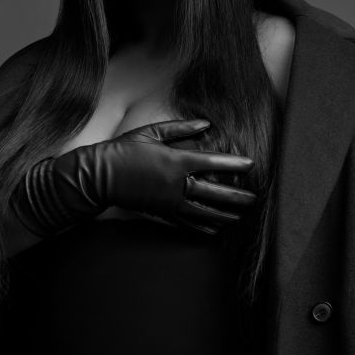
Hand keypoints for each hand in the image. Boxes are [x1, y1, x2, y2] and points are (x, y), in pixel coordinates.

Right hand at [10, 118, 256, 237]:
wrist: (100, 176)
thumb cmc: (124, 150)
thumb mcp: (151, 132)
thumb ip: (180, 128)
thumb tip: (206, 124)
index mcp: (176, 161)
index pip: (213, 162)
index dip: (234, 164)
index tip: (251, 165)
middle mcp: (177, 184)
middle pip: (215, 193)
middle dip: (236, 197)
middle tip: (254, 199)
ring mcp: (170, 202)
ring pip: (204, 211)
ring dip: (224, 215)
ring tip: (240, 216)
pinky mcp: (162, 213)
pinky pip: (187, 223)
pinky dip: (203, 227)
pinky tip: (215, 230)